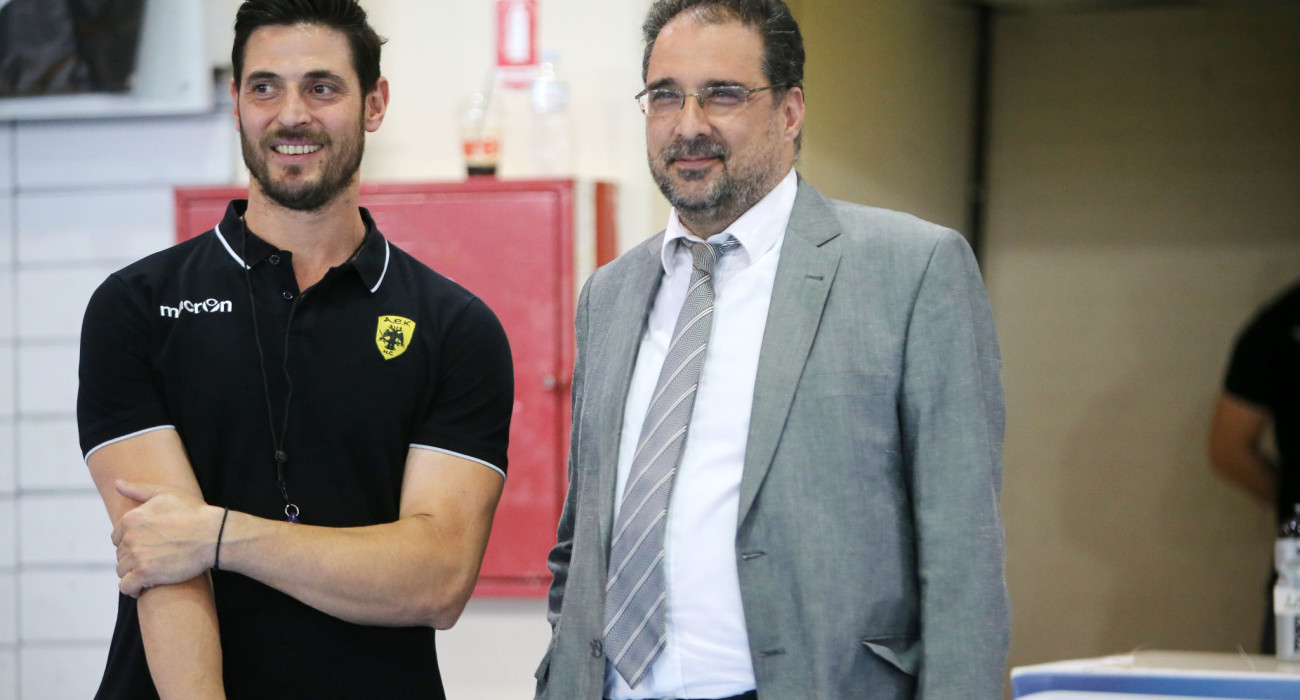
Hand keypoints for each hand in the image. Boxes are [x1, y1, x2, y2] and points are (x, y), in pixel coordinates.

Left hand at [112, 480, 223, 596]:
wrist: (213, 535)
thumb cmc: (194, 513)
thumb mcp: (167, 494)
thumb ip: (138, 489)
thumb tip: (117, 483)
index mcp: (131, 518)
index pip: (117, 537)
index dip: (131, 543)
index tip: (147, 547)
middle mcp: (130, 537)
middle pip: (120, 554)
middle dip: (133, 558)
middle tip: (154, 560)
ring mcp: (137, 556)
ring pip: (122, 571)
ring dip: (133, 574)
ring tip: (150, 574)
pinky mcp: (145, 573)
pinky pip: (126, 586)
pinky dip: (132, 589)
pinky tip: (143, 588)